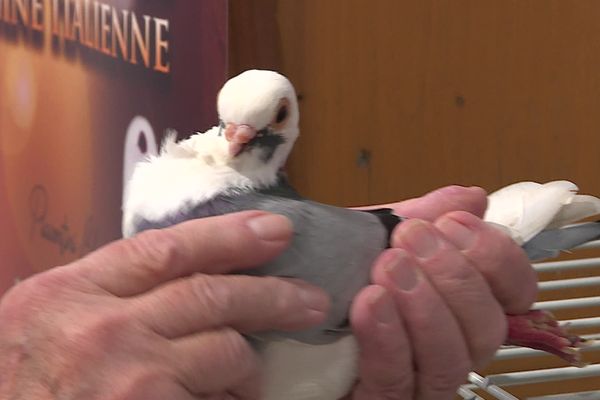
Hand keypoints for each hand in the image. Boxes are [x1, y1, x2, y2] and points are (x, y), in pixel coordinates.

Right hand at [0, 211, 329, 399]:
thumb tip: (177, 270)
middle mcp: (104, 329)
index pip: (167, 248)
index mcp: (71, 292)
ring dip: (247, 362)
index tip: (274, 228)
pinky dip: (230, 398)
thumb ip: (107, 292)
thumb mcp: (47, 321)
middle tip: (310, 297)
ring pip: (226, 349)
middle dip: (272, 293)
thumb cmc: (20, 383)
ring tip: (251, 375)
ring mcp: (131, 377)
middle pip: (210, 294)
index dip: (229, 234)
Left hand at [347, 186, 537, 398]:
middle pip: (487, 328)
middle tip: (412, 236)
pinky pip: (396, 382)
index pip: (514, 293)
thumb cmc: (337, 272)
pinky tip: (370, 301)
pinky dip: (388, 339)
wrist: (283, 296)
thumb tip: (473, 199)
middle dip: (454, 276)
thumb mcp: (376, 236)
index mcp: (460, 305)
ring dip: (424, 307)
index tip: (454, 222)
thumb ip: (424, 218)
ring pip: (451, 361)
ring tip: (389, 265)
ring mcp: (419, 381)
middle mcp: (451, 347)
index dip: (497, 257)